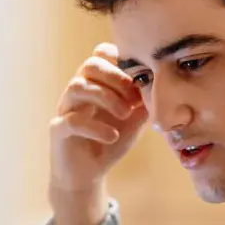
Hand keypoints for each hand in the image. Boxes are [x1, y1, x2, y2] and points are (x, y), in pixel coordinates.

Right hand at [48, 43, 147, 224]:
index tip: (140, 81)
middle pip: (90, 64)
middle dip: (117, 78)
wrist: (89, 172)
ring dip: (106, 98)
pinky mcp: (58, 130)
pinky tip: (111, 136)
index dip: (122, 61)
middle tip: (134, 98)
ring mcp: (66, 108)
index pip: (102, 53)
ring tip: (125, 115)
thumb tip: (167, 86)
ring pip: (77, 86)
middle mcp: (79, 90)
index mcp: (96, 82)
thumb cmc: (111, 138)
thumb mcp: (136, 119)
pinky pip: (70, 120)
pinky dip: (95, 127)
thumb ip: (147, 101)